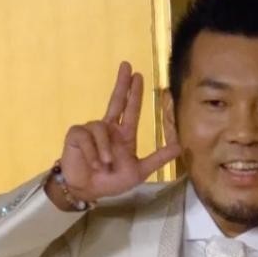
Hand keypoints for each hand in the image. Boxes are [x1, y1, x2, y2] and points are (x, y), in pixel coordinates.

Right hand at [47, 62, 180, 207]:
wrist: (89, 191)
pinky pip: (87, 137)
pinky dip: (93, 152)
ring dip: (104, 150)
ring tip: (105, 165)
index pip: (130, 109)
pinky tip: (93, 163)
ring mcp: (91, 130)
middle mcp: (108, 128)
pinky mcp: (76, 135)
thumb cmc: (112, 181)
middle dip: (122, 83)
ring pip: (101, 128)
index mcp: (123, 134)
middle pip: (115, 100)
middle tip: (127, 65)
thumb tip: (181, 147)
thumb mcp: (140, 170)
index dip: (134, 92)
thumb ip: (159, 158)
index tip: (138, 75)